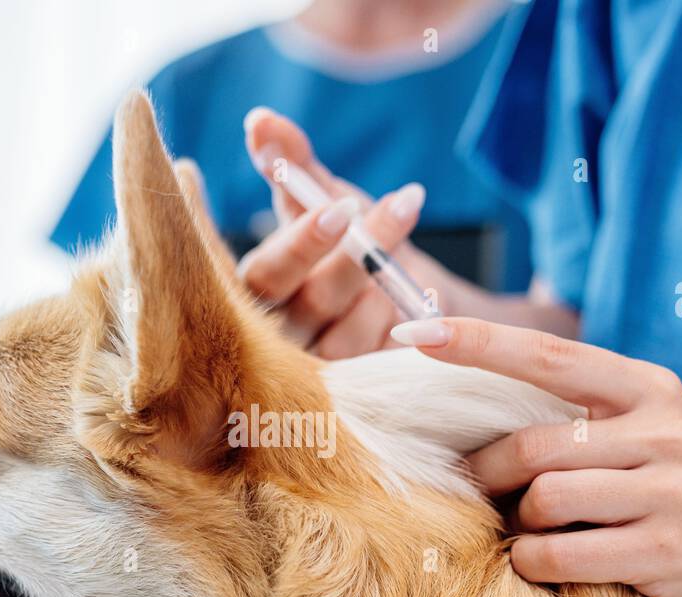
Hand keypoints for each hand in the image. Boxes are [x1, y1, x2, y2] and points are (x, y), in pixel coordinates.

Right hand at [239, 107, 445, 358]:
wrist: (421, 304)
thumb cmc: (358, 246)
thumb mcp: (331, 201)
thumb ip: (294, 167)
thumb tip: (259, 120)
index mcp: (260, 285)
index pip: (266, 268)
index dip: (300, 241)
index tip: (339, 207)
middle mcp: (278, 333)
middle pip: (313, 298)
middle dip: (358, 256)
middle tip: (393, 210)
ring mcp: (315, 369)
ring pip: (349, 330)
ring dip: (383, 288)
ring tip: (403, 265)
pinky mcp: (352, 390)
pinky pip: (378, 359)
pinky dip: (400, 322)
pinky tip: (413, 303)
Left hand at [391, 316, 681, 596]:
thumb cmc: (674, 488)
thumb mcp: (643, 431)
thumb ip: (575, 416)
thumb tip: (466, 421)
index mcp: (647, 388)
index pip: (548, 355)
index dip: (477, 343)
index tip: (415, 333)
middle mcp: (663, 430)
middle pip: (532, 446)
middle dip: (487, 474)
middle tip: (474, 492)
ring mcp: (669, 491)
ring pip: (545, 500)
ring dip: (516, 524)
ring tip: (525, 533)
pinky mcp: (666, 551)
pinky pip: (561, 554)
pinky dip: (533, 562)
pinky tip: (542, 563)